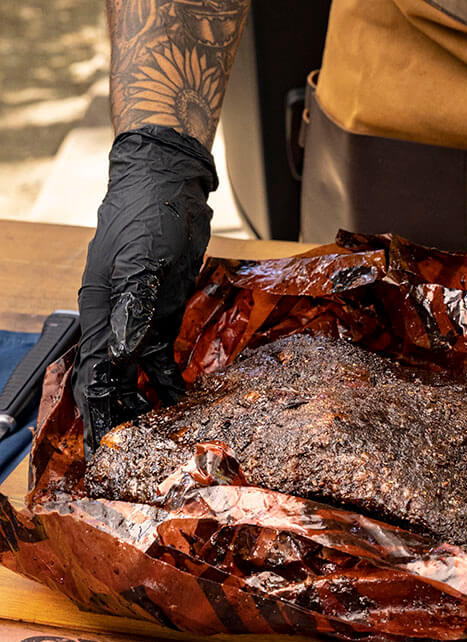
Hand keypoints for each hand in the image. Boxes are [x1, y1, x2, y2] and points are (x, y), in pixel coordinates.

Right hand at [73, 125, 216, 457]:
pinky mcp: (165, 311)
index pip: (96, 374)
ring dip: (151, 400)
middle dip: (125, 413)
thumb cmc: (147, 217)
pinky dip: (173, 376)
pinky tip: (187, 395)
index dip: (99, 411)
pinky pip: (165, 354)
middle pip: (116, 379)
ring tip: (167, 430)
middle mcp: (117, 321)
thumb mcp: (140, 263)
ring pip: (140, 371)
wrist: (168, 185)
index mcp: (101, 313)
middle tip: (142, 448)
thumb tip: (120, 355)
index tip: (105, 445)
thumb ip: (132, 309)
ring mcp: (141, 317)